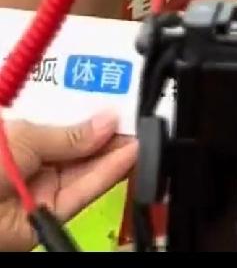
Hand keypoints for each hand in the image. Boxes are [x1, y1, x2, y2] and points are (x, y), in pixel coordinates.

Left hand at [0, 113, 136, 253]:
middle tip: (137, 114)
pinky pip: (83, 192)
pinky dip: (107, 175)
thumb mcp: (23, 136)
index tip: (116, 98)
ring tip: (141, 132)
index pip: (61, 118)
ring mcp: (40, 189)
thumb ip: (69, 134)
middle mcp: (29, 161)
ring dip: (113, 152)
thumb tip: (106, 121)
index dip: (89, 108)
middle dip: (106, 130)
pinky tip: (128, 156)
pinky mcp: (49, 215)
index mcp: (17, 133)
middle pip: (76, 145)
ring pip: (85, 169)